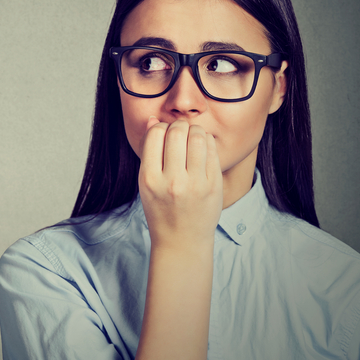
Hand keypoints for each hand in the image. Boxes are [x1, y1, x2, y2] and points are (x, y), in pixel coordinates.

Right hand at [138, 117, 222, 250]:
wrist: (181, 240)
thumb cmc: (161, 208)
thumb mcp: (146, 182)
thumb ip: (148, 151)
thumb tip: (152, 119)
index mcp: (150, 179)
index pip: (155, 134)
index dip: (159, 128)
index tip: (163, 134)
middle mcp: (172, 181)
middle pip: (177, 132)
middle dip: (178, 126)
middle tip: (179, 132)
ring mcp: (196, 184)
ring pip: (198, 137)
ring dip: (194, 130)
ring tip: (192, 137)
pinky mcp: (214, 186)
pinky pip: (212, 150)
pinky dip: (207, 141)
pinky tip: (202, 146)